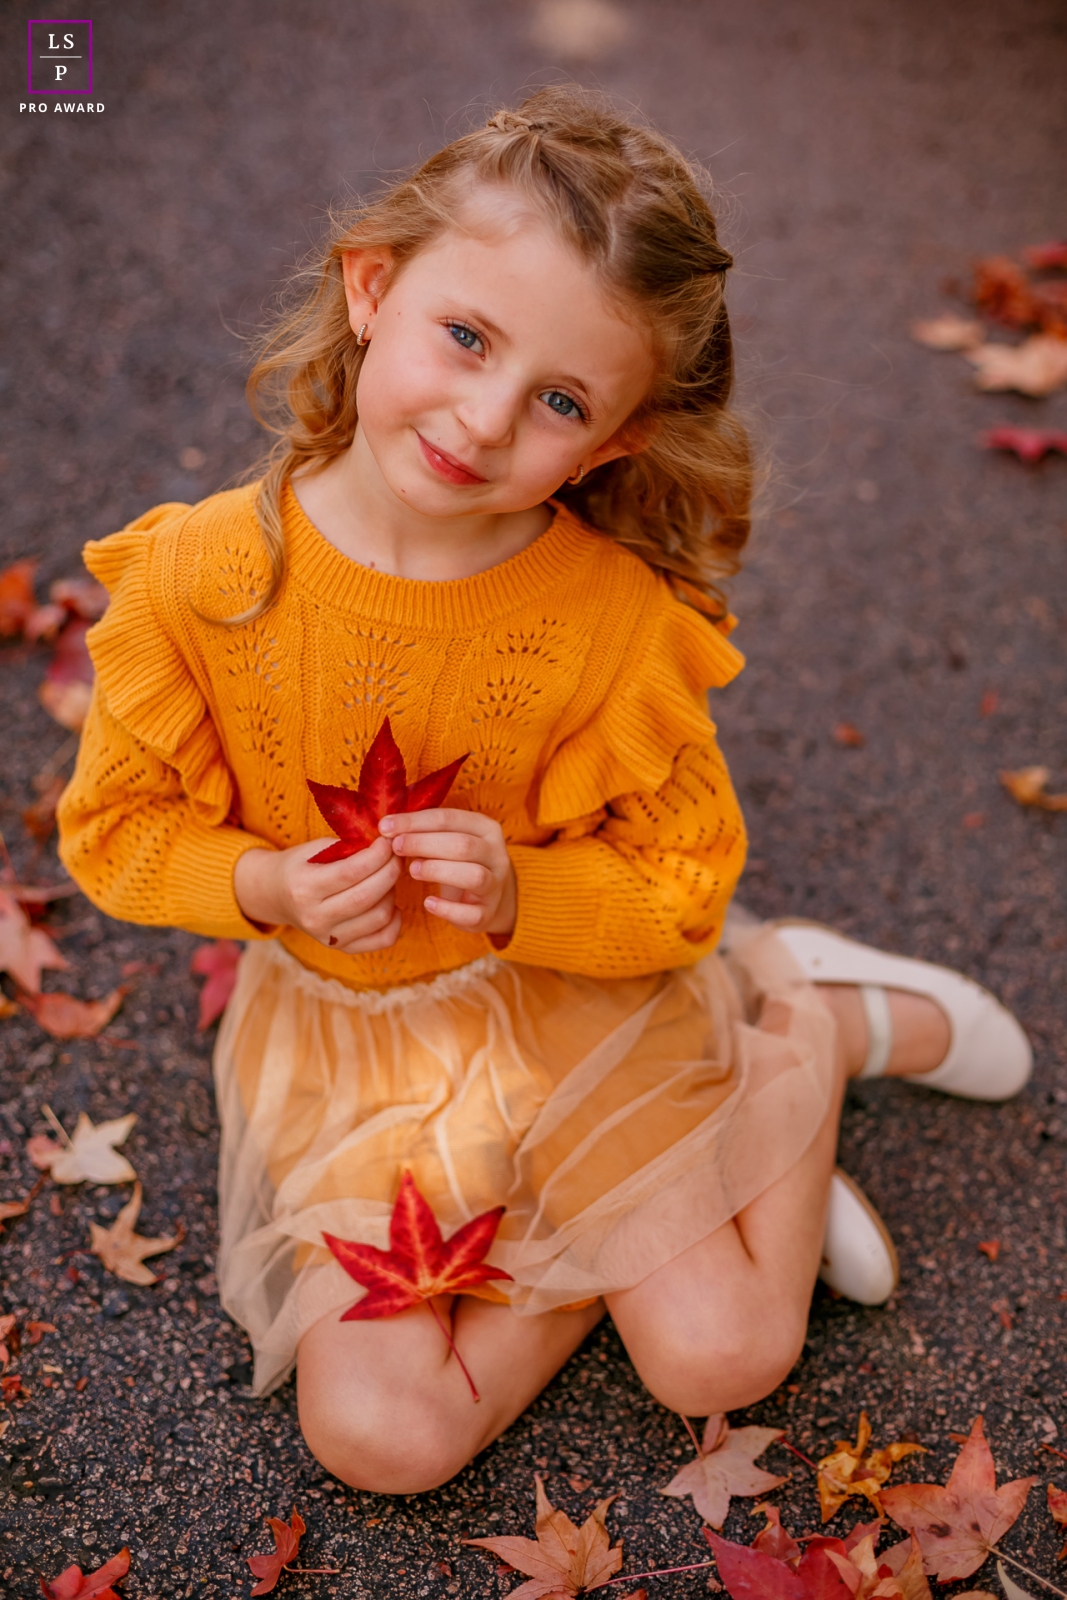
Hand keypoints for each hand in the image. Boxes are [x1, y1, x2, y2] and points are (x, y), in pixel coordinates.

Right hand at [233, 835, 401, 953]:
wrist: (276, 896)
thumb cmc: (299, 866)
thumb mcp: (314, 849)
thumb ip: (346, 846)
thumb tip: (386, 843)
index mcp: (304, 887)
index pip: (350, 872)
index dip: (377, 855)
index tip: (386, 842)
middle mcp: (315, 917)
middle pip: (367, 896)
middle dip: (390, 871)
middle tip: (396, 856)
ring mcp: (329, 937)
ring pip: (379, 917)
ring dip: (392, 892)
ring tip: (387, 877)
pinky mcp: (343, 948)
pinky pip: (383, 939)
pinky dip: (395, 920)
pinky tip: (389, 902)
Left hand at [380, 808, 516, 936]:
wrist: (488, 898)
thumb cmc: (458, 862)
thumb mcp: (448, 840)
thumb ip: (424, 832)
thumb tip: (387, 826)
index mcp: (485, 828)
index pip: (449, 818)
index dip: (415, 821)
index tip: (385, 826)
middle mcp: (496, 854)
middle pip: (462, 845)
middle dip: (424, 844)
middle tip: (396, 847)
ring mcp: (495, 885)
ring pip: (473, 875)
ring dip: (439, 871)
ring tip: (412, 871)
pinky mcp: (488, 913)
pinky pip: (472, 913)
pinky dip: (448, 909)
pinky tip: (428, 903)